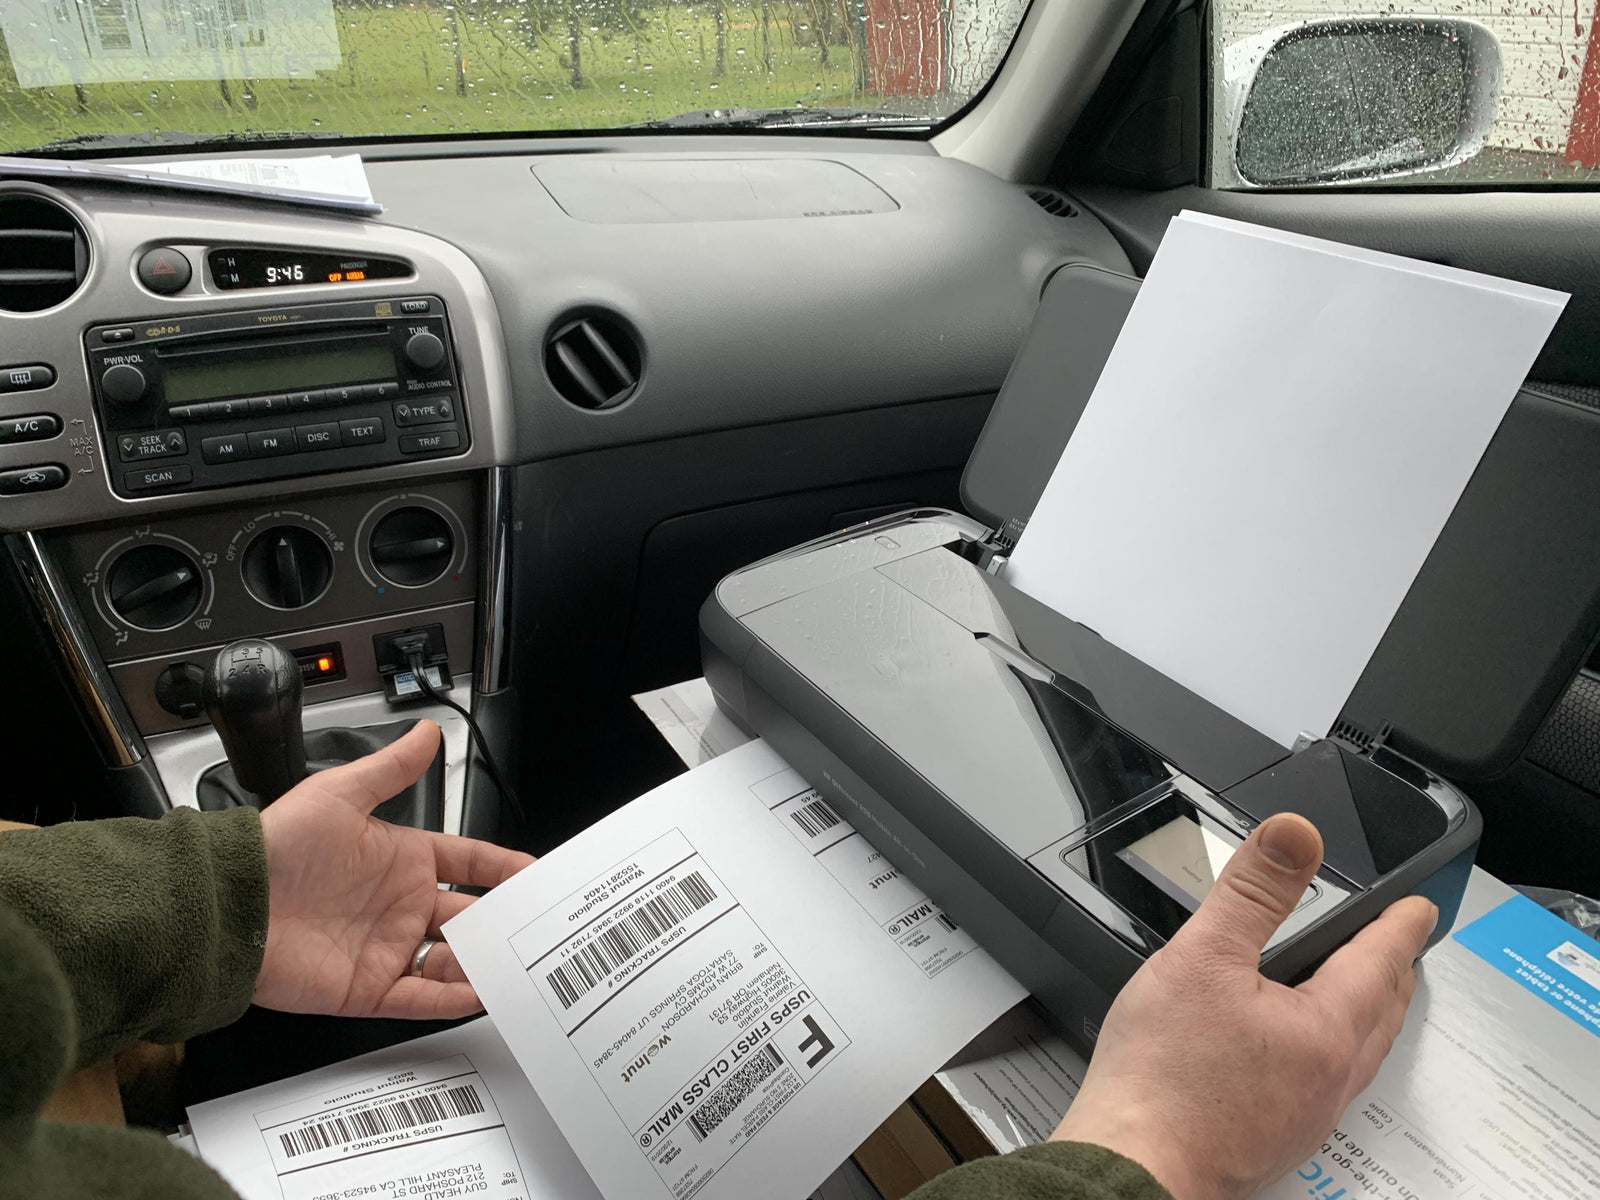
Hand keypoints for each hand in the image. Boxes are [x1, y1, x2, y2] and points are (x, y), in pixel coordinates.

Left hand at [253, 720, 533, 1019]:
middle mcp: (399, 905)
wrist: (229, 904)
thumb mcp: (339, 795)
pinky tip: (479, 995)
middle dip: (503, 921)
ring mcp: (386, 948)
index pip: (468, 861)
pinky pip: (419, 999)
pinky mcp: (367, 988)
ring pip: (452, 960)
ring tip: (516, 964)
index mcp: (401, 859)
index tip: (534, 873)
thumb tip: (426, 733)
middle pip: (469, 916)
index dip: (503, 867)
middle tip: (538, 924)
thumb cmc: (276, 846)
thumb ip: (390, 769)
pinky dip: (452, 1000)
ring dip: (483, 963)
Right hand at [1050, 813, 1437, 1199]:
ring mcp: (1303, 1116)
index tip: (1419, 910)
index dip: (1400, 926)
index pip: (1379, 962)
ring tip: (1351, 993)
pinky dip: (1327, 1051)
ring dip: (1364, 1015)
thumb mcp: (1202, 958)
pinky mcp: (1273, 1138)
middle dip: (1392, 974)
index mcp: (1325, 1031)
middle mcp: (1327, 1080)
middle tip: (1397, 949)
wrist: (1132, 1163)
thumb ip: (1251, 892)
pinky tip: (1292, 1051)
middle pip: (1379, 1015)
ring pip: (1354, 1055)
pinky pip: (1321, 1084)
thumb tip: (1295, 836)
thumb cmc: (1161, 1077)